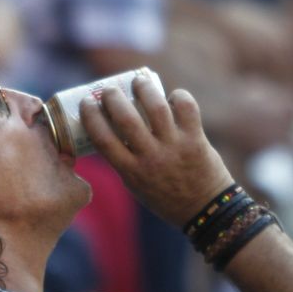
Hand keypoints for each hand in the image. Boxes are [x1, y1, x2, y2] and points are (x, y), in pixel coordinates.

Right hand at [79, 75, 234, 225]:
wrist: (205, 210)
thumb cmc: (165, 197)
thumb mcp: (135, 184)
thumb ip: (123, 160)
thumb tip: (110, 128)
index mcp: (131, 171)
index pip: (102, 138)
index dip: (90, 115)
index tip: (87, 101)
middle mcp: (151, 158)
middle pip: (126, 118)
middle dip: (113, 96)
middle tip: (111, 89)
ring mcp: (175, 147)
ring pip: (156, 107)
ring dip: (144, 88)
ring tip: (139, 81)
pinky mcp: (196, 139)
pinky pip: (187, 108)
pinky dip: (179, 96)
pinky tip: (172, 97)